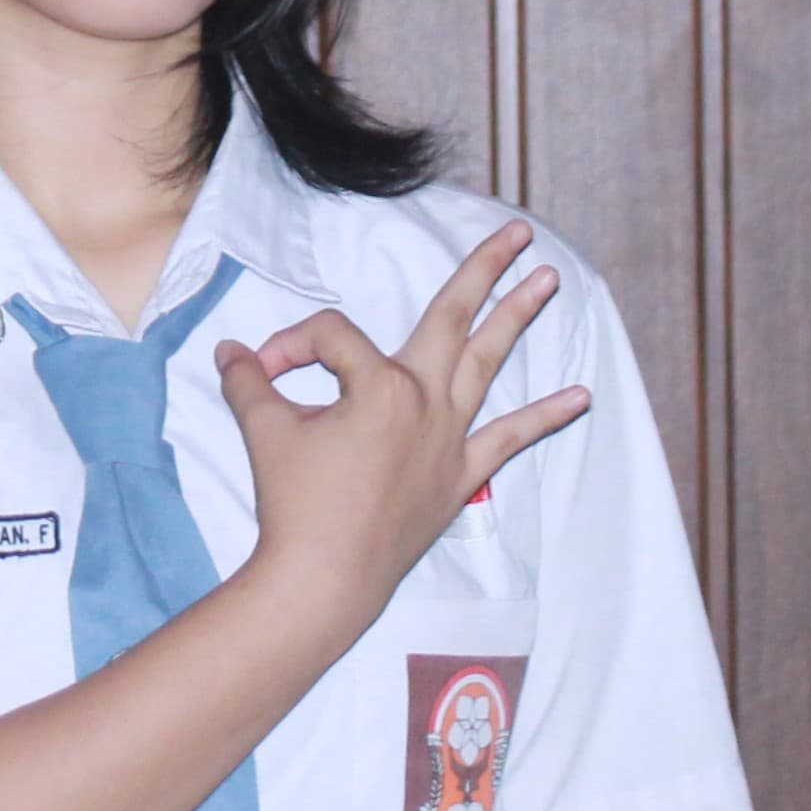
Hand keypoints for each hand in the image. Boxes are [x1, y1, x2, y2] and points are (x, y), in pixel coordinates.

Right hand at [213, 220, 587, 650]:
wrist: (323, 578)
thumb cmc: (294, 503)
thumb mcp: (264, 432)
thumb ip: (249, 383)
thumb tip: (231, 351)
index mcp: (378, 385)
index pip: (333, 338)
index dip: (292, 347)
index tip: (263, 373)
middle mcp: (424, 401)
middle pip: (453, 316)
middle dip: (485, 269)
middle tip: (518, 232)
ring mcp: (449, 438)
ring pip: (488, 363)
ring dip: (519, 318)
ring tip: (550, 280)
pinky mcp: (459, 475)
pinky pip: (510, 440)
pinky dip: (545, 418)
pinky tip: (580, 398)